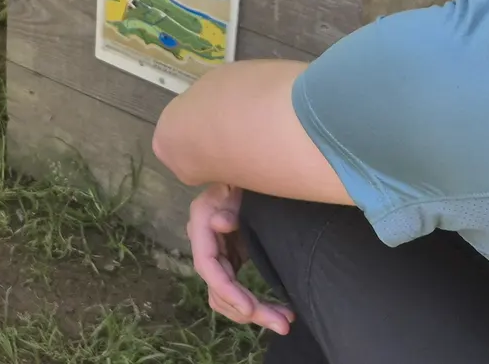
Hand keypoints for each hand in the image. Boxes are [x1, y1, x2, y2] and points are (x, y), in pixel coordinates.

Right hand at [189, 184, 292, 332]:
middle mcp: (206, 241)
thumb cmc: (246, 173)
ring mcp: (218, 252)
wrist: (256, 164)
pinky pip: (236, 291)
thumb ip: (228, 204)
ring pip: (227, 297)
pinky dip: (254, 304)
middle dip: (249, 310)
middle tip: (283, 323)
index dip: (227, 291)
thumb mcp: (238, 184)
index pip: (207, 266)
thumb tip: (218, 224)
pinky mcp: (231, 258)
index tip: (250, 309)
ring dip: (254, 312)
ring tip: (285, 320)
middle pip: (219, 289)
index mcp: (202, 222)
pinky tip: (278, 310)